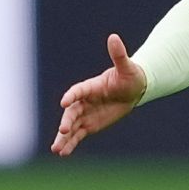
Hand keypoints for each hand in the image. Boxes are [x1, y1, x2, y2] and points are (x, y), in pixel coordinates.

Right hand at [51, 33, 146, 156]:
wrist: (132, 90)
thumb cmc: (130, 76)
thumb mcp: (127, 67)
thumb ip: (119, 55)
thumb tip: (114, 37)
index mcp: (91, 87)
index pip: (78, 91)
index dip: (72, 96)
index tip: (64, 102)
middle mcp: (84, 101)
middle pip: (72, 112)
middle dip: (66, 122)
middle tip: (62, 131)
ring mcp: (85, 114)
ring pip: (71, 127)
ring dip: (63, 138)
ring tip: (56, 149)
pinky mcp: (88, 125)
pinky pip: (77, 135)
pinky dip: (70, 144)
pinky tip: (63, 153)